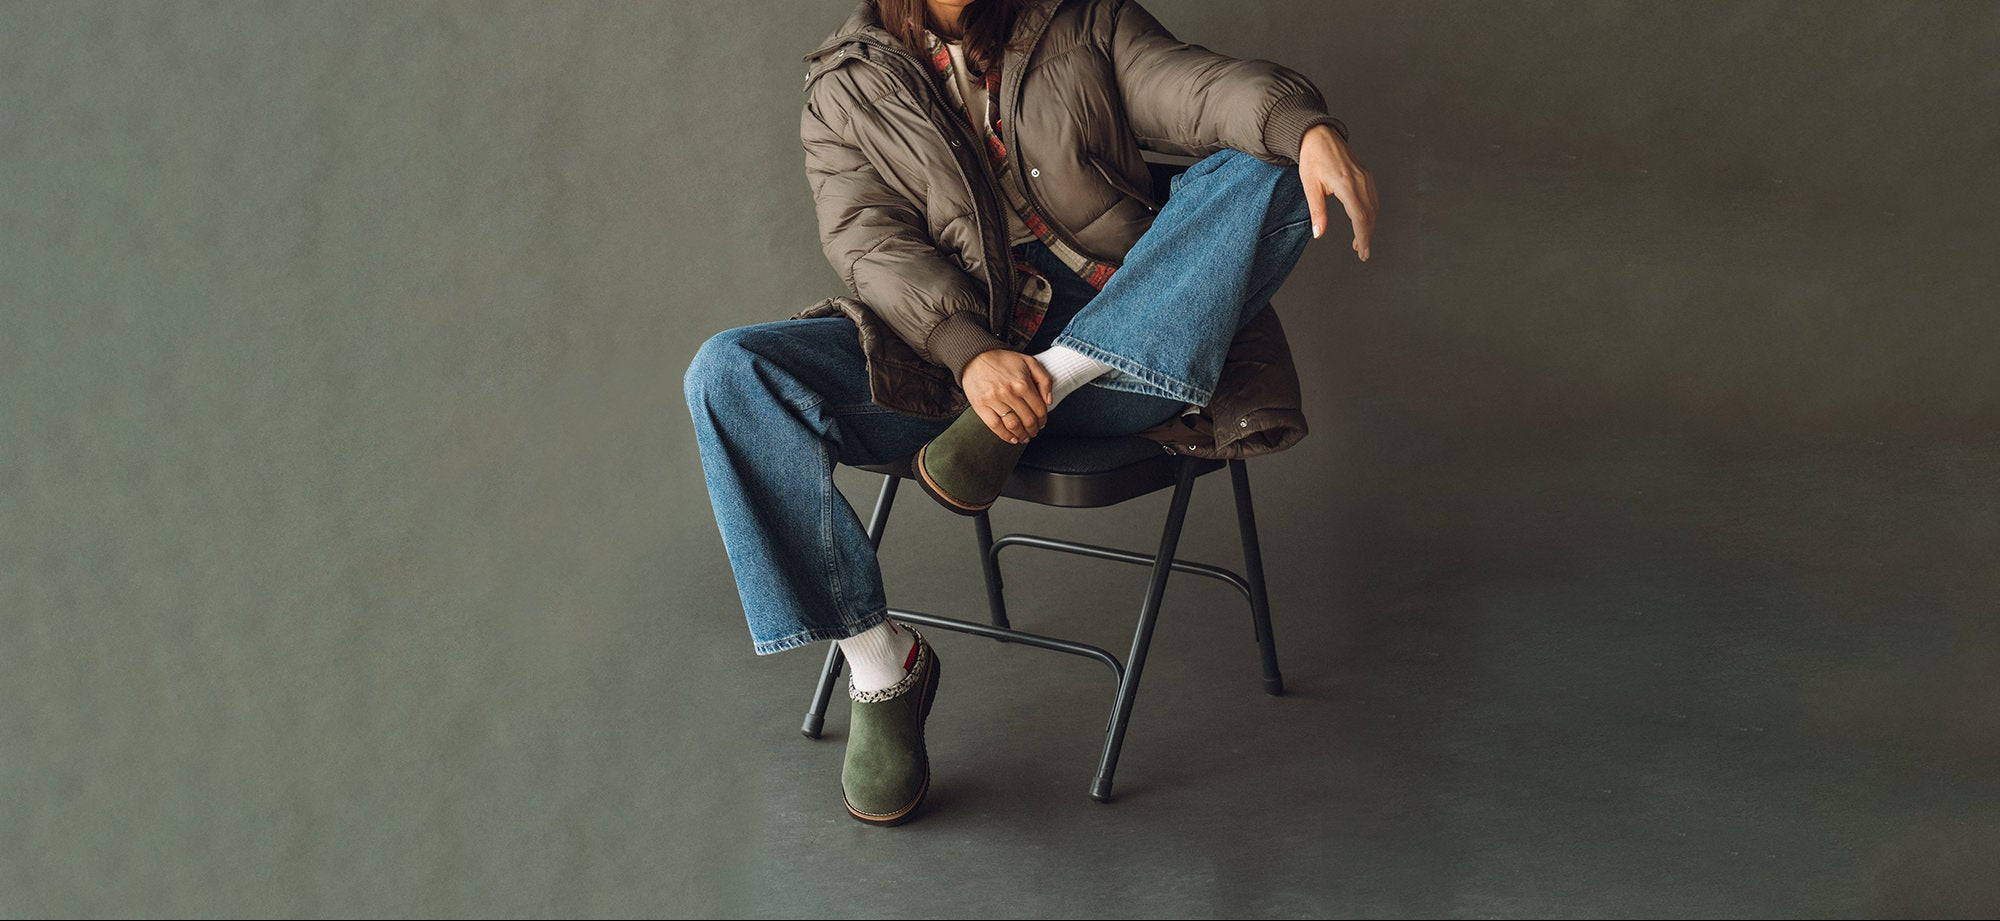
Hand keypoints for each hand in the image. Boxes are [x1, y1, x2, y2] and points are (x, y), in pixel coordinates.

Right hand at [959, 349, 1052, 443]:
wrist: (975, 356)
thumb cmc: (1003, 359)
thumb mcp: (1029, 362)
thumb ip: (1044, 380)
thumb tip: (1049, 401)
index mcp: (1023, 383)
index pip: (1039, 409)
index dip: (1043, 420)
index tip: (1042, 423)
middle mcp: (1009, 393)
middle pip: (1027, 420)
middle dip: (1034, 429)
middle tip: (1034, 432)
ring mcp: (994, 400)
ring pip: (1013, 425)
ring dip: (1022, 435)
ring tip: (1025, 437)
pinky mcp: (981, 406)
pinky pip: (995, 426)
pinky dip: (1005, 436)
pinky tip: (1012, 438)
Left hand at [1299, 123, 1376, 260]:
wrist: (1319, 136)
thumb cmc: (1312, 158)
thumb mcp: (1310, 186)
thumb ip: (1317, 211)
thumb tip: (1318, 233)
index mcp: (1346, 184)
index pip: (1360, 217)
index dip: (1363, 237)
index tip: (1363, 251)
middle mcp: (1360, 180)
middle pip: (1370, 215)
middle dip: (1367, 236)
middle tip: (1362, 252)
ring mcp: (1365, 177)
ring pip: (1374, 207)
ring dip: (1369, 226)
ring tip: (1360, 242)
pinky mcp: (1366, 175)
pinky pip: (1373, 198)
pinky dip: (1370, 213)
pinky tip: (1363, 221)